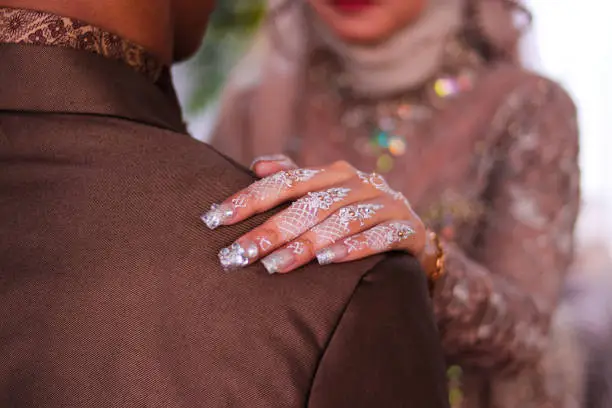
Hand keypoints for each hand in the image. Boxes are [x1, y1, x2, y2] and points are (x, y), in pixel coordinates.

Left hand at [202, 155, 426, 273]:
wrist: (412, 231)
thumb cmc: (356, 213)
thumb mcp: (326, 194)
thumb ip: (293, 178)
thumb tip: (256, 164)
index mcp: (333, 173)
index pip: (286, 182)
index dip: (250, 198)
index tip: (215, 218)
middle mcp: (358, 183)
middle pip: (309, 205)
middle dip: (271, 230)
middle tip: (238, 254)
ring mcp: (385, 204)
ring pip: (340, 221)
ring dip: (306, 244)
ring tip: (274, 266)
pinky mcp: (407, 228)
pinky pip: (379, 237)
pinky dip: (353, 248)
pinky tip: (326, 262)